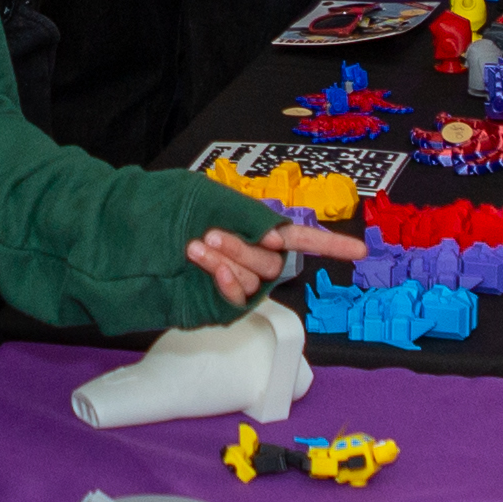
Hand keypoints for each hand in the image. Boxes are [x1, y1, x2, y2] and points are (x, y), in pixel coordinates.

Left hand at [182, 216, 357, 300]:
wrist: (141, 235)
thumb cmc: (176, 210)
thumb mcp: (215, 199)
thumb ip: (250, 216)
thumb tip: (278, 238)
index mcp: (260, 231)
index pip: (304, 240)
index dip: (332, 245)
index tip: (361, 252)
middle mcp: (256, 258)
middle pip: (272, 262)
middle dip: (243, 247)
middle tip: (213, 234)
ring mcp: (242, 282)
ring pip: (255, 278)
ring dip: (227, 260)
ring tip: (197, 245)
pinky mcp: (224, 302)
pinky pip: (238, 297)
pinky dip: (227, 282)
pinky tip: (210, 268)